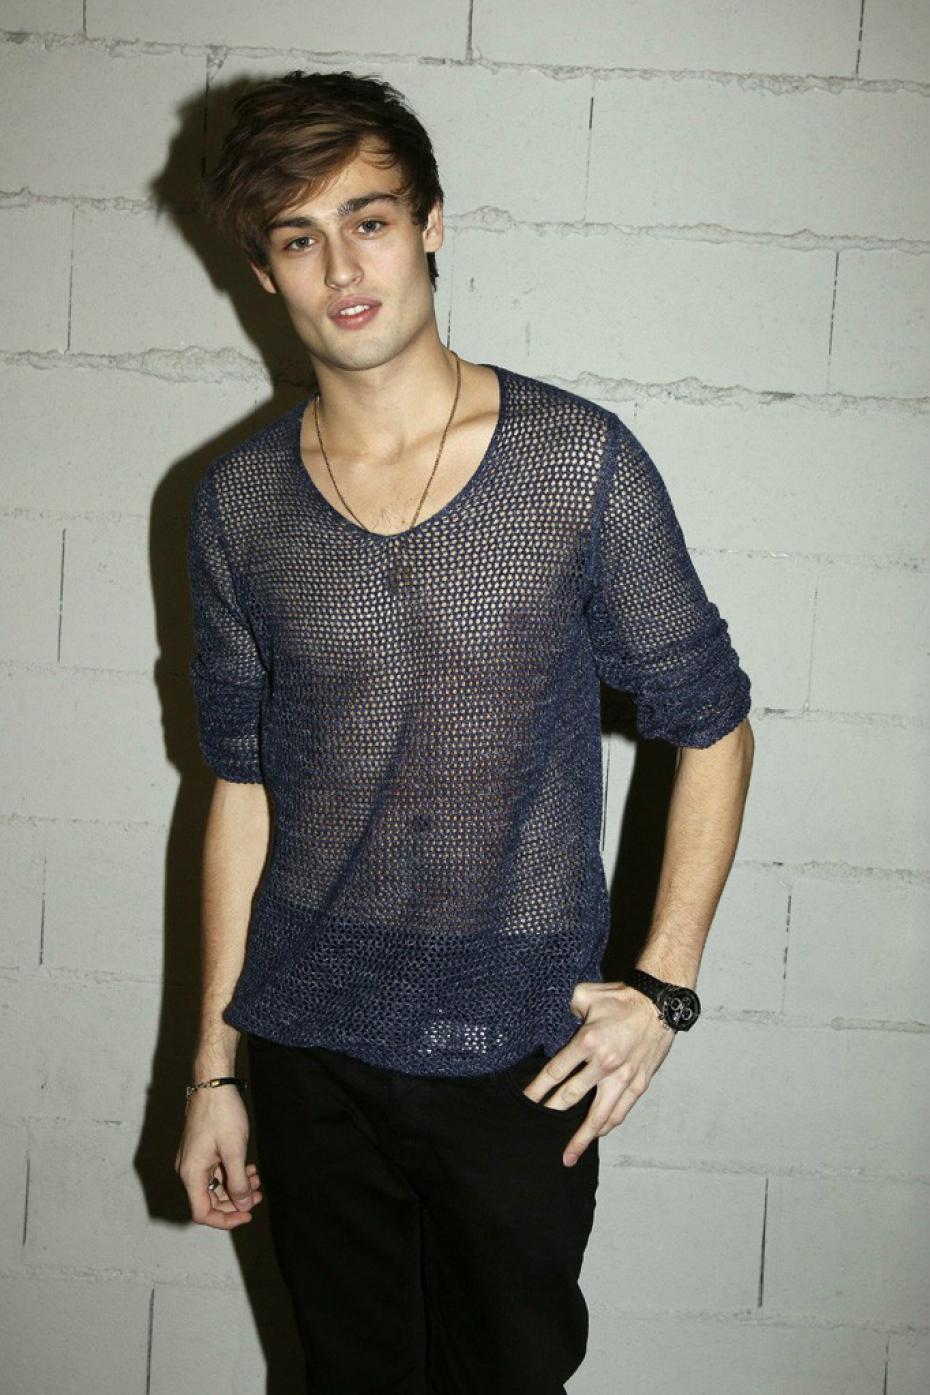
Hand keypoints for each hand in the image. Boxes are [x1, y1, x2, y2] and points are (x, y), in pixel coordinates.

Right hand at [175, 1086, 263, 1228]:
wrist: (213, 1083)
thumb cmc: (221, 1113)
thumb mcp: (234, 1150)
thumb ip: (238, 1181)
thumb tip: (243, 1205)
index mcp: (192, 1174)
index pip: (203, 1212)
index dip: (225, 1220)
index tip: (247, 1214)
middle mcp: (188, 1170)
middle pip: (209, 1201)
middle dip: (234, 1202)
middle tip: (257, 1195)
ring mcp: (193, 1160)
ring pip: (215, 1186)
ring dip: (236, 1187)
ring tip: (257, 1180)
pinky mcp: (200, 1151)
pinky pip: (215, 1172)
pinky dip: (232, 1173)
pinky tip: (249, 1168)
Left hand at [522, 981, 676, 1167]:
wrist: (659, 1004)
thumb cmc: (621, 998)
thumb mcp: (587, 994)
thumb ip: (569, 1007)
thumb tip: (560, 1019)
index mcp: (588, 1040)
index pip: (556, 1071)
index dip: (539, 1088)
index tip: (527, 1101)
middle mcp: (605, 1062)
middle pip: (572, 1096)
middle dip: (552, 1113)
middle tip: (537, 1130)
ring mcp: (624, 1076)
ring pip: (599, 1114)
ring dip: (583, 1136)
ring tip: (569, 1154)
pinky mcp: (639, 1083)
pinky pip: (621, 1111)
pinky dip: (607, 1125)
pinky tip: (597, 1134)